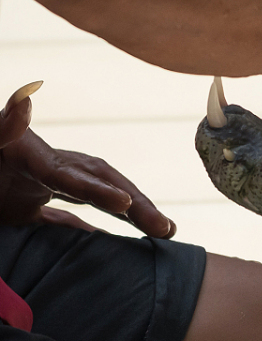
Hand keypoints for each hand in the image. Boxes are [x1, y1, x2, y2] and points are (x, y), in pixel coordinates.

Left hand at [0, 83, 175, 236]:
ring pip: (93, 197)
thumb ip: (6, 124)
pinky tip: (113, 240)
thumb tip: (22, 101)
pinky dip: (91, 227)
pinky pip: (64, 216)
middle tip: (167, 229)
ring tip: (164, 231)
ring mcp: (33, 187)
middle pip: (101, 183)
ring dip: (128, 213)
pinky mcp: (20, 206)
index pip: (75, 174)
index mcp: (30, 156)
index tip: (126, 203)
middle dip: (137, 204)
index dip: (102, 189)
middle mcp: (40, 169)